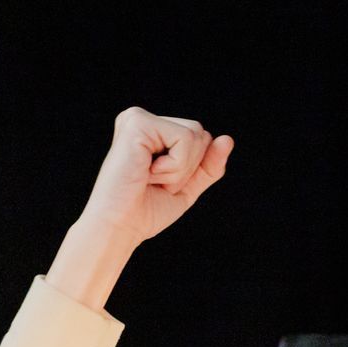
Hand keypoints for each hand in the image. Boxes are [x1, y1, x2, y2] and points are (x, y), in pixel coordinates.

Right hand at [80, 107, 233, 246]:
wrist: (119, 228)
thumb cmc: (145, 211)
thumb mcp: (187, 187)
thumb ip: (209, 165)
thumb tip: (228, 139)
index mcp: (150, 132)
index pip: (200, 138)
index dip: (192, 169)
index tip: (160, 183)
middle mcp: (141, 120)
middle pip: (200, 133)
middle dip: (188, 167)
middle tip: (154, 181)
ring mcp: (137, 118)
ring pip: (195, 134)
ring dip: (180, 168)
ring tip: (150, 177)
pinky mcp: (137, 123)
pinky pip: (185, 138)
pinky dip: (175, 165)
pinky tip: (147, 173)